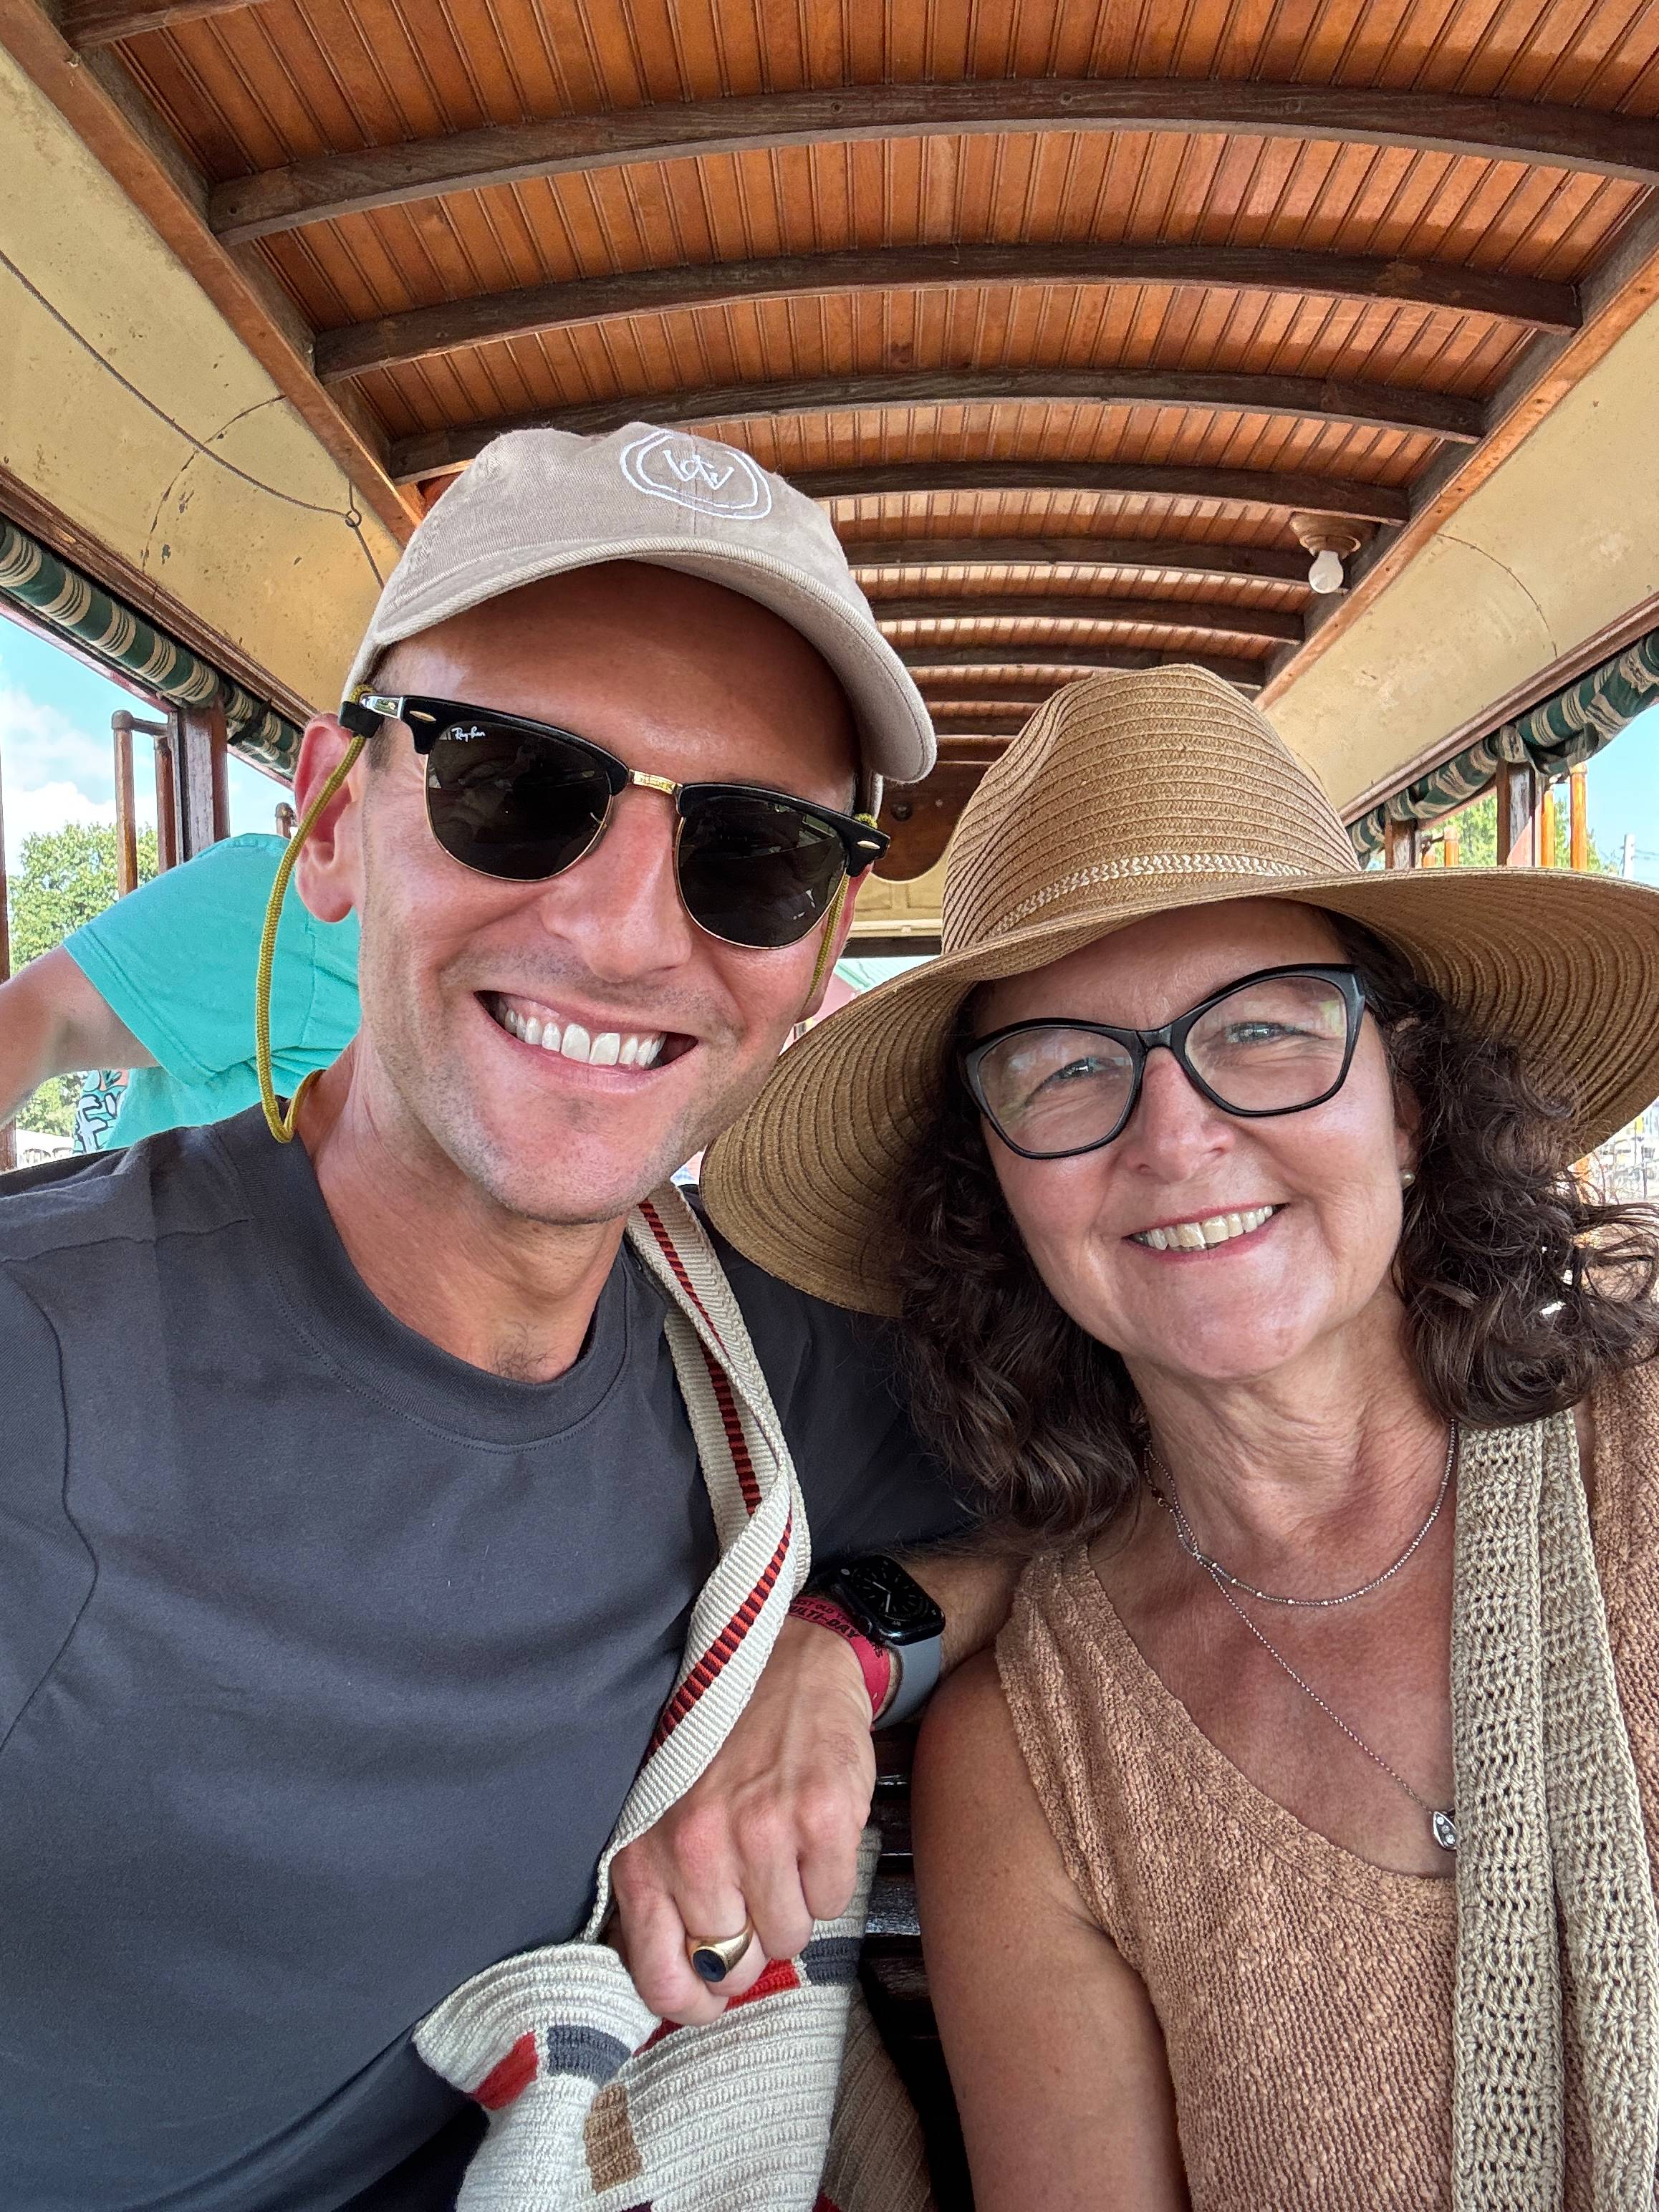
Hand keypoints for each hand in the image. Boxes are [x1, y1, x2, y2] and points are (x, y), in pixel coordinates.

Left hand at [610, 1617, 876, 2024]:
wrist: (785, 1660)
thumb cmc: (717, 1744)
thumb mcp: (662, 1813)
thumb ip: (660, 1894)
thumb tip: (688, 1985)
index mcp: (646, 1851)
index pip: (662, 1978)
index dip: (695, 2002)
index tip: (714, 1993)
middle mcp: (697, 1847)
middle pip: (737, 1965)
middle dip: (753, 1939)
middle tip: (758, 1887)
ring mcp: (762, 1831)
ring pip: (790, 1938)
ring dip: (795, 1905)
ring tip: (785, 1847)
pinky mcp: (822, 1817)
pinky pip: (834, 1901)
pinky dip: (830, 1876)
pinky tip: (814, 1830)